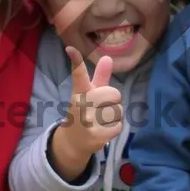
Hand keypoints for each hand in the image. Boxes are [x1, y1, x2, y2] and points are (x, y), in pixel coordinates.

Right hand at [50, 47, 122, 178]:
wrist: (73, 142)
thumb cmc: (85, 113)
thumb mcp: (89, 95)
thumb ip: (100, 77)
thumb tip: (107, 58)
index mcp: (79, 92)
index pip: (79, 74)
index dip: (76, 60)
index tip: (71, 48)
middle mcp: (82, 105)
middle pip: (114, 93)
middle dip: (113, 101)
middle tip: (101, 107)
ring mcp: (89, 121)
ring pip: (119, 111)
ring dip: (114, 116)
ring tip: (101, 121)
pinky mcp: (97, 136)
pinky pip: (119, 126)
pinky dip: (114, 129)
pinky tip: (103, 131)